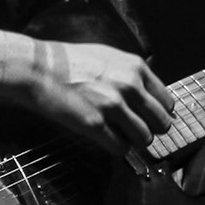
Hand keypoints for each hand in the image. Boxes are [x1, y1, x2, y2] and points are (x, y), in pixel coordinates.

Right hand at [24, 38, 174, 155]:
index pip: (167, 102)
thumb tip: (144, 94)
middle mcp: (130, 87)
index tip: (148, 118)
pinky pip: (120, 147)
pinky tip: (105, 139)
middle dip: (149, 129)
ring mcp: (113, 106)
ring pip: (144, 138)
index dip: (157, 113)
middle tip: (134, 130)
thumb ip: (130, 74)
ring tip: (118, 135)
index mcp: (136, 68)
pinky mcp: (95, 124)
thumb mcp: (107, 57)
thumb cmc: (66, 60)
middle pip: (161, 123)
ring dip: (132, 141)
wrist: (36, 66)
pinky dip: (115, 148)